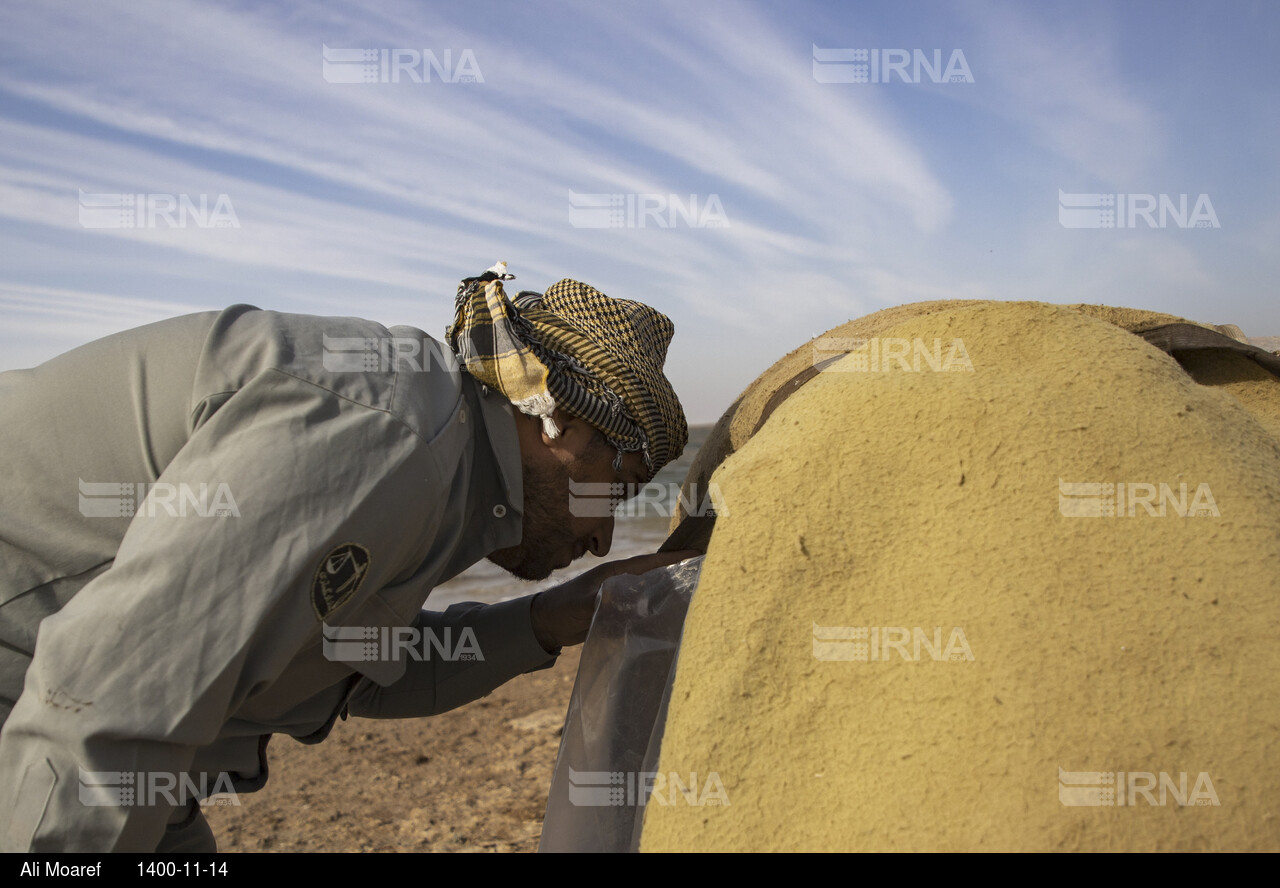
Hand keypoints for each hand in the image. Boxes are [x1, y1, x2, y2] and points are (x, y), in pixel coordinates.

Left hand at [529, 550, 699, 650]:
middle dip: (679, 569)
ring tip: (697, 588)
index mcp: (616, 571)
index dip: (674, 557)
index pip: (651, 561)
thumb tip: (637, 601)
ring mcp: (621, 593)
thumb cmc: (564, 608)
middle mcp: (622, 579)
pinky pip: (645, 604)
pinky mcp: (619, 608)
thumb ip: (609, 599)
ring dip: (671, 587)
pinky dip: (659, 605)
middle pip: (656, 572)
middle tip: (706, 568)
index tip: (697, 552)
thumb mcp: (586, 603)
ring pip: (652, 588)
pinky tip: (672, 612)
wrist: (546, 624)